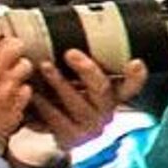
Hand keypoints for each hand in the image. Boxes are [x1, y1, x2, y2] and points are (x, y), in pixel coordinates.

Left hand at [21, 51, 143, 151]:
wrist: (47, 131)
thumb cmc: (61, 97)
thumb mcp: (74, 81)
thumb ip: (77, 65)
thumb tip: (63, 29)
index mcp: (111, 95)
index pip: (131, 86)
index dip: (136, 76)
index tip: (135, 63)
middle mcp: (105, 111)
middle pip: (101, 88)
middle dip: (86, 69)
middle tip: (70, 53)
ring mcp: (89, 127)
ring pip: (76, 103)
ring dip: (60, 82)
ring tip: (43, 66)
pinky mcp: (70, 138)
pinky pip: (56, 119)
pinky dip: (42, 104)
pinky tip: (32, 92)